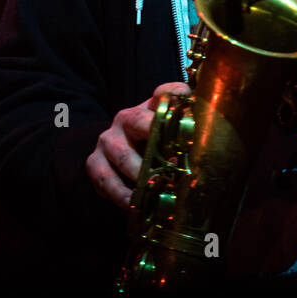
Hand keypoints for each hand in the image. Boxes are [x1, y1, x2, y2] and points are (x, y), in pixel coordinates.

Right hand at [85, 81, 190, 208]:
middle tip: (170, 157)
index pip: (163, 94)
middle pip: (137, 120)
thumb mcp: (170, 137)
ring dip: (138, 172)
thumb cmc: (154, 146)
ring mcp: (107, 140)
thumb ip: (184, 135)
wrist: (119, 158)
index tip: (186, 97)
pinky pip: (105, 178)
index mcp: (149, 108)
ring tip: (152, 187)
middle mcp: (125, 119)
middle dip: (154, 134)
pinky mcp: (94, 163)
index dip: (174, 93)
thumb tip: (202, 143)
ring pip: (120, 154)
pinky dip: (120, 193)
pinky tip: (134, 203)